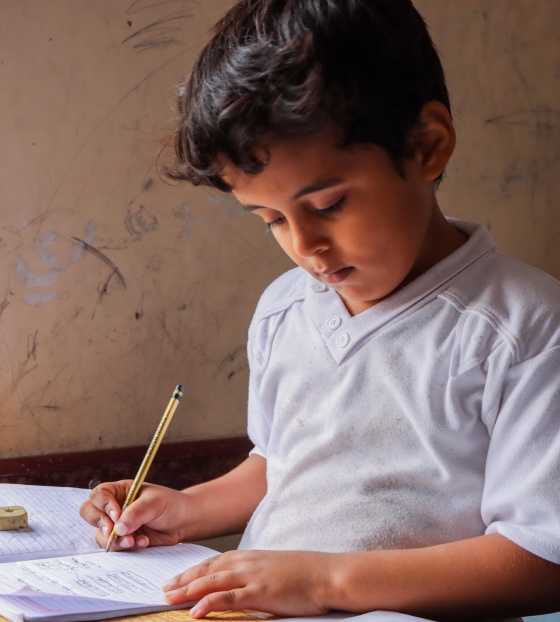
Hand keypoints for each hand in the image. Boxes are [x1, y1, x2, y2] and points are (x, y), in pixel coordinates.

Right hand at [79, 480, 189, 549]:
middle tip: (113, 532)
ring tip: (134, 540)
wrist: (184, 522)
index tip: (117, 516)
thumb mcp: (155, 503)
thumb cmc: (170, 504)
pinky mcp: (123, 540)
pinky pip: (114, 547)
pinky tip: (143, 542)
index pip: (99, 495)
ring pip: (101, 534)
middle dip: (100, 524)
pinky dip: (126, 547)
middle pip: (89, 513)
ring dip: (115, 540)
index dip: (104, 506)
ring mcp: (117, 525)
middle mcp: (114, 507)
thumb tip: (118, 528)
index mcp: (120, 491)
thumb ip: (136, 513)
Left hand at [162, 549, 332, 617]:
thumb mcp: (275, 569)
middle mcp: (248, 562)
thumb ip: (255, 575)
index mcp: (251, 556)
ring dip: (188, 589)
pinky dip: (209, 603)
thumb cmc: (306, 574)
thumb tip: (240, 587)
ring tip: (169, 598)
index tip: (176, 579)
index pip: (214, 562)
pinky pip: (229, 598)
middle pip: (207, 569)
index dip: (193, 571)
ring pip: (212, 581)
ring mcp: (253, 576)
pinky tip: (195, 611)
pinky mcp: (261, 592)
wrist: (328, 573)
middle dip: (183, 579)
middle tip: (163, 588)